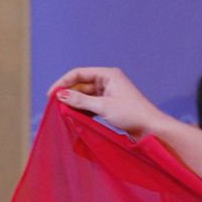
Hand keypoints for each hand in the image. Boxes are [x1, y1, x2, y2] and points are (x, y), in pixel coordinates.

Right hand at [47, 67, 172, 138]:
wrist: (151, 128)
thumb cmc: (131, 114)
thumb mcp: (103, 106)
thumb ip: (80, 100)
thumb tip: (60, 95)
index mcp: (108, 75)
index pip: (78, 73)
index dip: (63, 82)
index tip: (50, 95)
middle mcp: (108, 81)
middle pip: (81, 84)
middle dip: (68, 94)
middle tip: (55, 107)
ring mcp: (109, 93)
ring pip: (85, 95)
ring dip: (75, 103)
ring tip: (63, 113)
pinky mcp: (110, 104)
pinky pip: (91, 104)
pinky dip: (82, 109)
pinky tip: (74, 117)